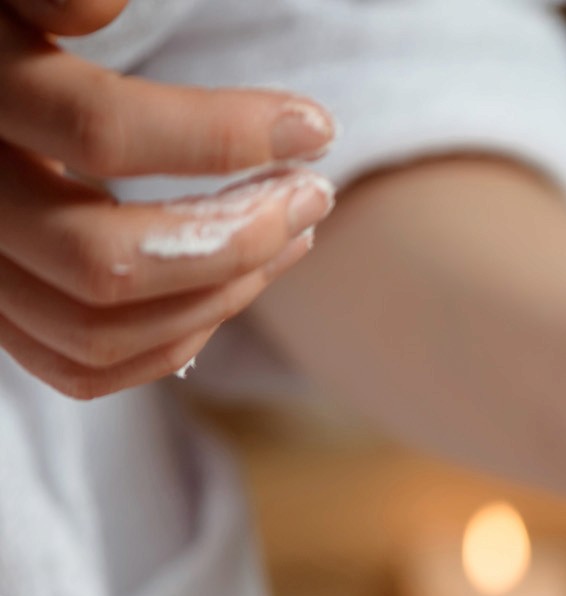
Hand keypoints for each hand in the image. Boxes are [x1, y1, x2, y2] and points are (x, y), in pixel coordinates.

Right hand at [0, 0, 334, 397]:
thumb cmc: (11, 32)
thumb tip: (104, 3)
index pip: (99, 133)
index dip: (223, 135)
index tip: (314, 126)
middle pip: (103, 260)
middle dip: (236, 237)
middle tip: (314, 194)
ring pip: (96, 328)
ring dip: (220, 295)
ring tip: (294, 235)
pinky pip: (79, 368)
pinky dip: (172, 344)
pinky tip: (237, 285)